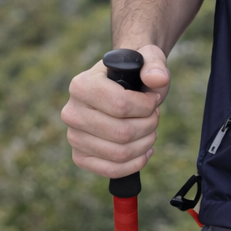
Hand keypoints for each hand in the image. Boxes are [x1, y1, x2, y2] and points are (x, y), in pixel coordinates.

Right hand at [61, 44, 169, 177]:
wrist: (119, 87)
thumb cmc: (134, 74)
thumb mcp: (147, 60)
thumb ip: (155, 65)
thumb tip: (158, 80)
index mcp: (81, 85)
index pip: (120, 105)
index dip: (146, 106)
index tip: (154, 101)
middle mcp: (71, 112)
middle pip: (122, 133)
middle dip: (148, 125)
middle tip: (154, 116)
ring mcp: (73, 136)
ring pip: (119, 153)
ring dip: (145, 144)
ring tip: (150, 131)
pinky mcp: (80, 157)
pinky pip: (111, 170)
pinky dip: (134, 163)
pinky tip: (144, 150)